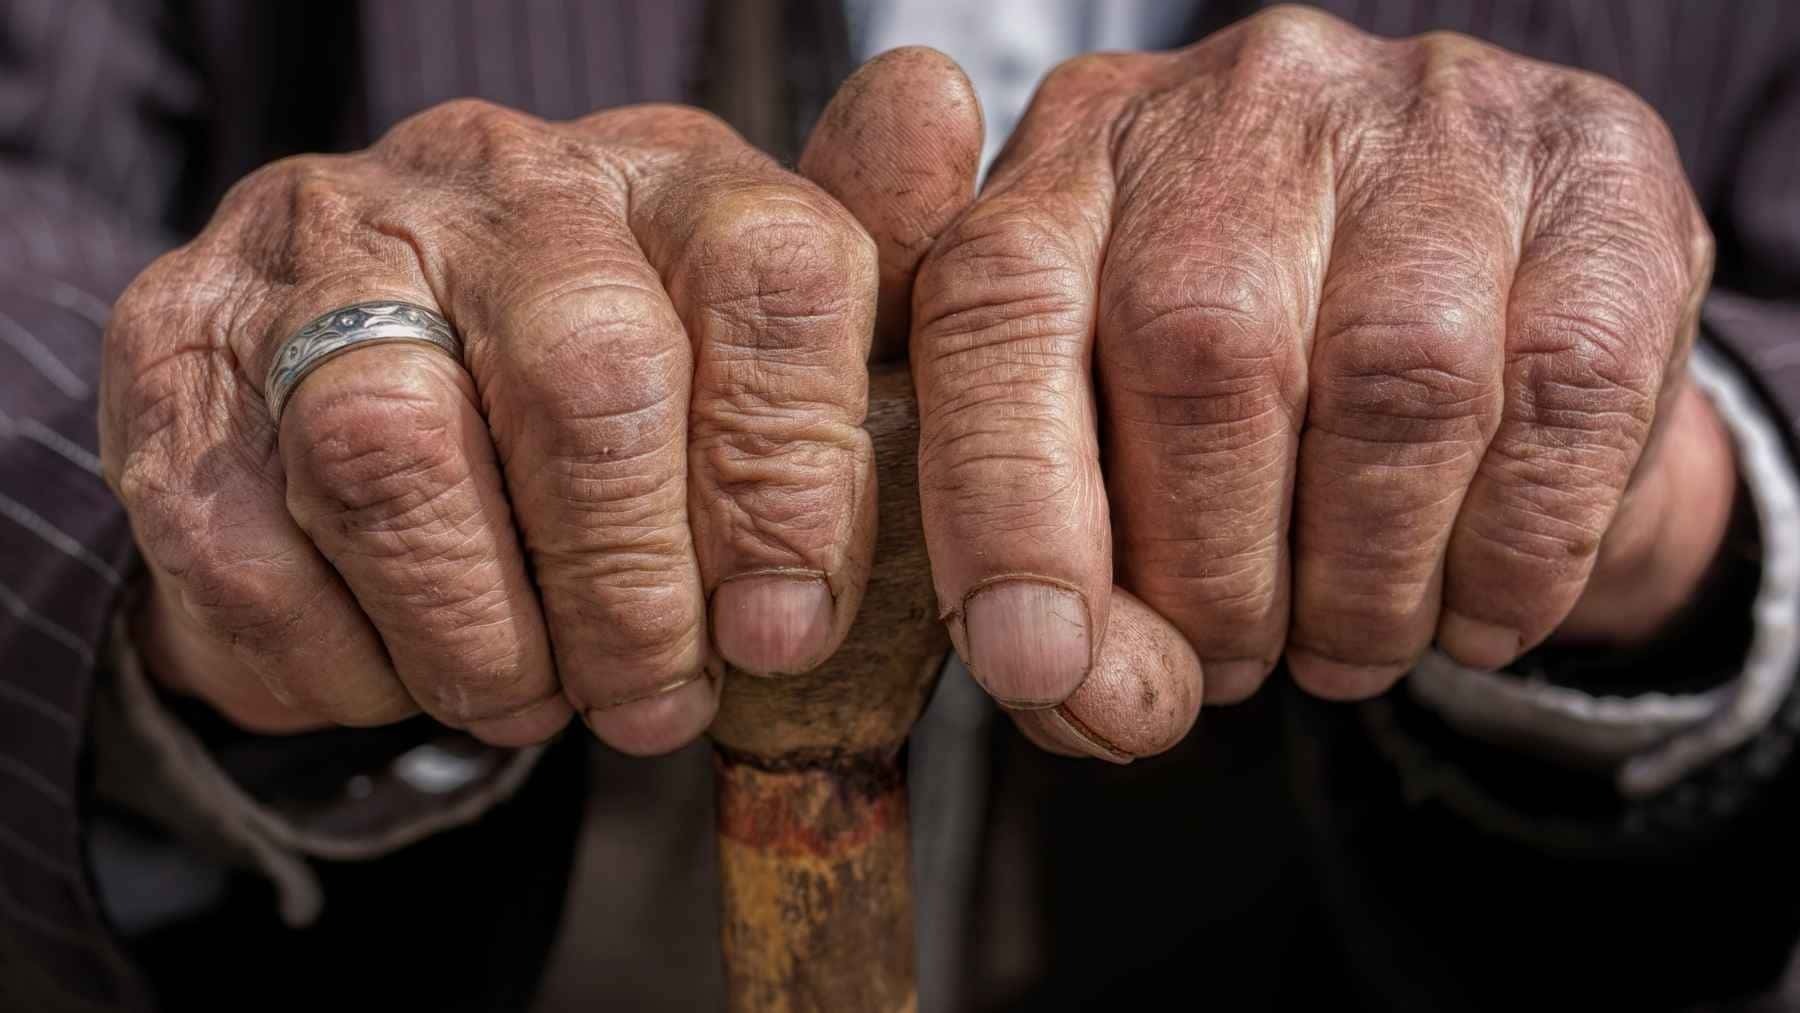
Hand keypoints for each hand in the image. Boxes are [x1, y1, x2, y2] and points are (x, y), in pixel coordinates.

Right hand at [102, 99, 885, 752]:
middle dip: (631, 589)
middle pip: (588, 373)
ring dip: (479, 633)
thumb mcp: (757, 359)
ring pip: (395, 453)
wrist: (373, 382)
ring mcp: (322, 243)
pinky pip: (242, 533)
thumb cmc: (611, 394)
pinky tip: (397, 665)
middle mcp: (494, 178)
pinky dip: (338, 652)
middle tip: (654, 700)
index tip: (782, 629)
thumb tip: (936, 106)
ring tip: (532, 697)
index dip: (791, 477)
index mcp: (667, 173)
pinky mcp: (176, 338)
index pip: (775, 272)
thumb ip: (853, 294)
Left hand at [910, 7, 1725, 757]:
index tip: (1033, 662)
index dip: (1003, 503)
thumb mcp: (1110, 445)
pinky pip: (1562, 393)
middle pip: (1200, 351)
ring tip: (1346, 648)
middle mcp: (1244, 100)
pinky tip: (1476, 613)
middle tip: (1229, 665)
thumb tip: (1064, 685)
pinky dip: (1513, 556)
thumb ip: (1048, 557)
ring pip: (1392, 379)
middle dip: (1210, 575)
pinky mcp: (1594, 166)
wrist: (1485, 308)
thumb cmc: (1248, 396)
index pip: (995, 306)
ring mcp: (1430, 113)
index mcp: (1075, 157)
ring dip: (1364, 583)